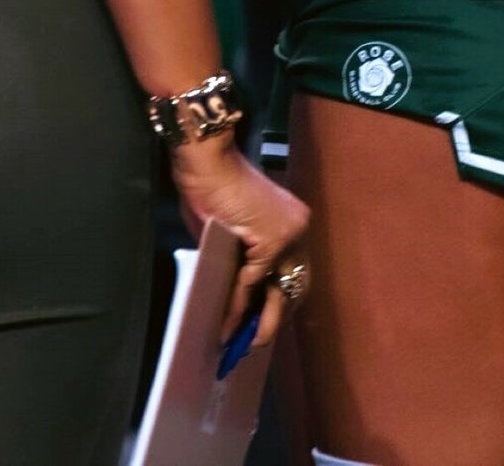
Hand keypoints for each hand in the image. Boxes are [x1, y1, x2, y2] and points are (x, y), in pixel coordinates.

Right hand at [172, 137, 309, 349]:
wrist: (205, 159)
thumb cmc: (212, 186)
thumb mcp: (232, 229)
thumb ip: (243, 257)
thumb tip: (239, 290)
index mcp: (293, 223)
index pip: (293, 271)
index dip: (279, 299)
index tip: (265, 321)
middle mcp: (298, 229)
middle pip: (294, 285)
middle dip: (275, 317)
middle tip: (255, 342)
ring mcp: (288, 234)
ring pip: (277, 289)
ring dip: (260, 321)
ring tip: (242, 344)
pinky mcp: (270, 241)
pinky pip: (252, 283)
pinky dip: (239, 306)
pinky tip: (227, 324)